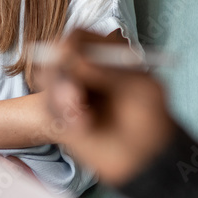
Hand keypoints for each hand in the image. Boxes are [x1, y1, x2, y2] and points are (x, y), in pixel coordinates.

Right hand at [45, 29, 177, 185]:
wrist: (146, 159)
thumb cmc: (150, 120)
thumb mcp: (141, 89)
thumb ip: (111, 72)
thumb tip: (77, 60)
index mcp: (106, 56)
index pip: (78, 38)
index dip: (70, 45)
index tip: (69, 58)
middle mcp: (85, 71)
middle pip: (55, 56)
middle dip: (60, 74)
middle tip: (75, 96)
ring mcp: (72, 92)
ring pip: (48, 81)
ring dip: (61, 98)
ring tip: (83, 121)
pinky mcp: (63, 114)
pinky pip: (49, 106)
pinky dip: (62, 116)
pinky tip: (83, 128)